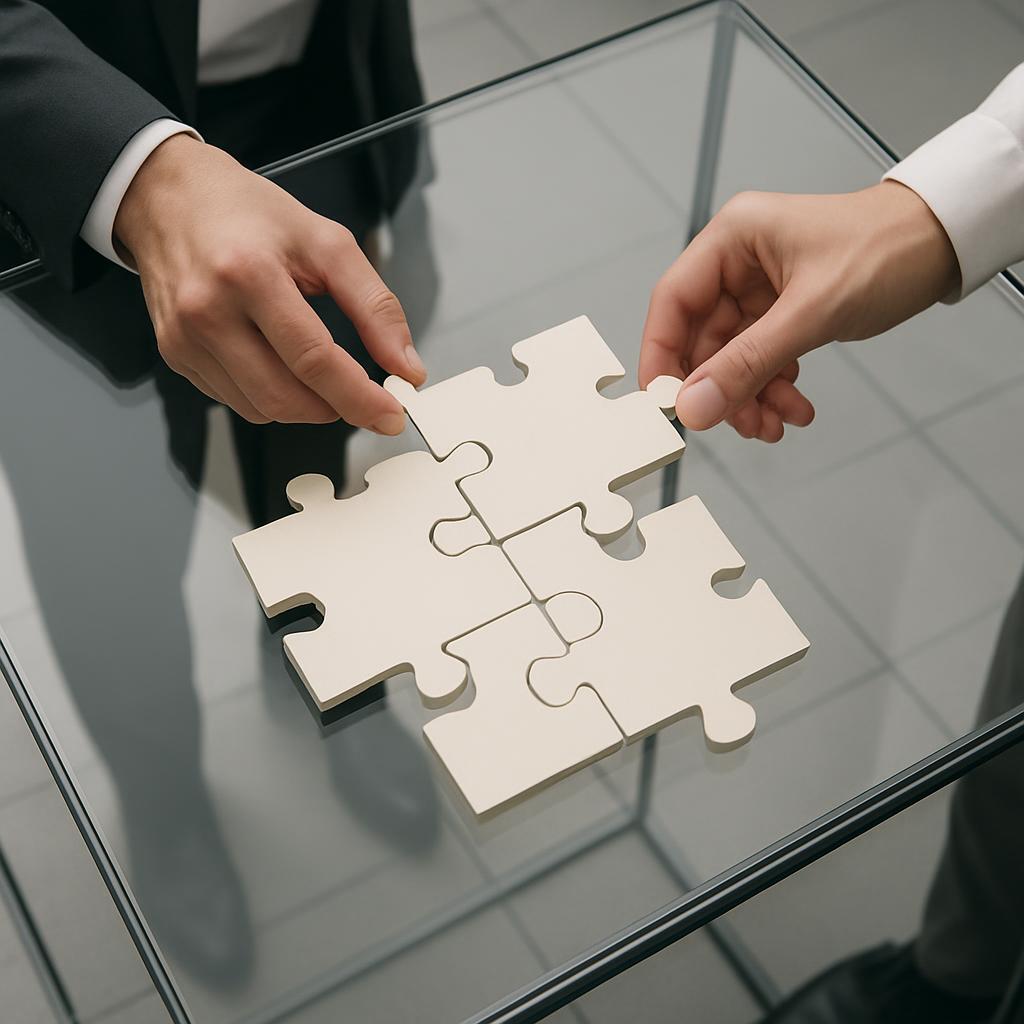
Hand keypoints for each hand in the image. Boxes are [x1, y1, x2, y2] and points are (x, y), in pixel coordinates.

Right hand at [114, 133, 425, 430]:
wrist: (169, 198)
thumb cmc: (248, 214)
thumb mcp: (327, 242)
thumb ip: (375, 305)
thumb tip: (406, 366)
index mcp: (249, 273)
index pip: (314, 359)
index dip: (359, 398)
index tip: (391, 415)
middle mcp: (208, 311)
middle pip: (285, 396)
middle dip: (336, 408)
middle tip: (364, 398)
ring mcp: (185, 338)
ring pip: (261, 409)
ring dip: (305, 406)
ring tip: (321, 373)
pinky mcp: (175, 354)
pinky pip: (236, 401)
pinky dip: (270, 396)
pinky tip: (279, 363)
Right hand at [639, 182, 959, 440]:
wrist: (946, 244)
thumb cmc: (887, 249)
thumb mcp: (811, 313)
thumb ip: (747, 364)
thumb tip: (694, 406)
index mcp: (733, 238)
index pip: (673, 302)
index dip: (661, 356)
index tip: (665, 403)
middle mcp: (739, 261)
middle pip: (702, 338)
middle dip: (721, 387)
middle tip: (736, 423)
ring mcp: (760, 288)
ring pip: (733, 356)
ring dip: (750, 395)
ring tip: (774, 424)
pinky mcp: (783, 310)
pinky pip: (761, 359)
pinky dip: (773, 387)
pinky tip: (793, 409)